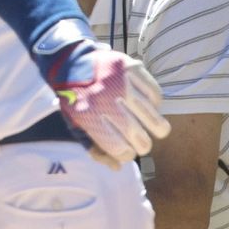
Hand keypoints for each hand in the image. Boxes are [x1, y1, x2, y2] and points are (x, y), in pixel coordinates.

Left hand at [44, 43, 169, 165]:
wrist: (70, 62)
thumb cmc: (75, 99)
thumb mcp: (75, 124)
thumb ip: (95, 148)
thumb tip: (118, 167)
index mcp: (87, 117)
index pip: (117, 146)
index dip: (127, 155)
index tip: (129, 153)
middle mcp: (105, 100)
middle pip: (136, 133)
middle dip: (144, 145)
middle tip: (144, 146)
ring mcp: (120, 83)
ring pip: (150, 113)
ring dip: (158, 127)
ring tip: (159, 131)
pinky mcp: (132, 68)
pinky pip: (154, 92)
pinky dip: (156, 103)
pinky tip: (152, 107)